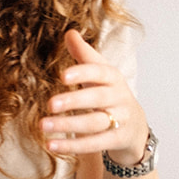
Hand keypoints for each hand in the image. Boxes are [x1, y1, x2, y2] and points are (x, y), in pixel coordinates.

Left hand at [40, 30, 149, 163]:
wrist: (135, 125)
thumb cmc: (110, 93)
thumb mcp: (101, 73)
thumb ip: (84, 55)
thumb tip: (70, 32)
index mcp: (113, 78)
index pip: (100, 72)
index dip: (82, 73)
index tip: (62, 76)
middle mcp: (119, 97)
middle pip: (97, 98)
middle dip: (74, 101)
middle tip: (50, 104)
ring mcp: (120, 120)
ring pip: (94, 124)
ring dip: (68, 126)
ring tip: (43, 126)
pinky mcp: (116, 140)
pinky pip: (94, 144)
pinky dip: (72, 146)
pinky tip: (52, 145)